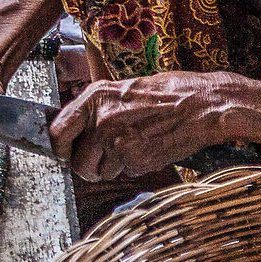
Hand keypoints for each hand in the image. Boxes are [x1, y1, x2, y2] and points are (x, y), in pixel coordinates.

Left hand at [50, 70, 239, 180]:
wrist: (203, 104)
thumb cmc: (168, 93)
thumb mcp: (124, 89)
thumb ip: (98, 109)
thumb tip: (77, 129)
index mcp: (95, 98)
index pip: (57, 131)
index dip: (60, 148)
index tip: (65, 152)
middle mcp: (102, 121)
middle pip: (79, 163)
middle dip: (90, 167)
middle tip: (105, 159)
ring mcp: (119, 143)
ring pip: (103, 172)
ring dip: (116, 166)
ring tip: (137, 143)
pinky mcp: (138, 160)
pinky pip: (128, 172)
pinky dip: (137, 166)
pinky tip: (151, 147)